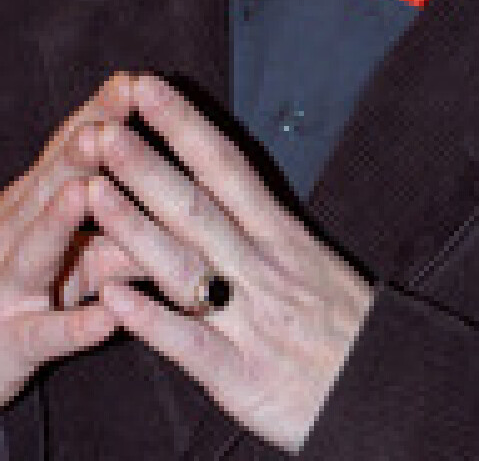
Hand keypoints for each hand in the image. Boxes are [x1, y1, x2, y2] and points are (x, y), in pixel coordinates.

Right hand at [0, 73, 142, 456]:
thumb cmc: (5, 290)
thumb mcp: (56, 252)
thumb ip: (112, 227)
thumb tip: (177, 196)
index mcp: (31, 205)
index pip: (64, 150)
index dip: (96, 115)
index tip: (132, 80)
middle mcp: (14, 234)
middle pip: (49, 185)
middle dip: (80, 151)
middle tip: (111, 117)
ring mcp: (6, 288)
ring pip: (35, 249)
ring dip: (59, 220)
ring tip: (86, 192)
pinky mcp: (6, 344)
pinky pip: (42, 335)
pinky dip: (73, 327)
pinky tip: (106, 320)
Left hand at [84, 74, 372, 453]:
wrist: (387, 391)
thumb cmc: (341, 322)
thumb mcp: (309, 256)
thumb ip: (258, 220)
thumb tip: (212, 171)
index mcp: (280, 234)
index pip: (224, 166)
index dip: (184, 125)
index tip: (147, 88)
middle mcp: (261, 267)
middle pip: (196, 207)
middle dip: (147, 166)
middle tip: (102, 129)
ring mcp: (249, 320)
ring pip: (184, 265)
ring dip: (135, 228)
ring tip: (91, 192)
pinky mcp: (240, 375)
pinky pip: (190, 344)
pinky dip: (151, 321)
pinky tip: (111, 299)